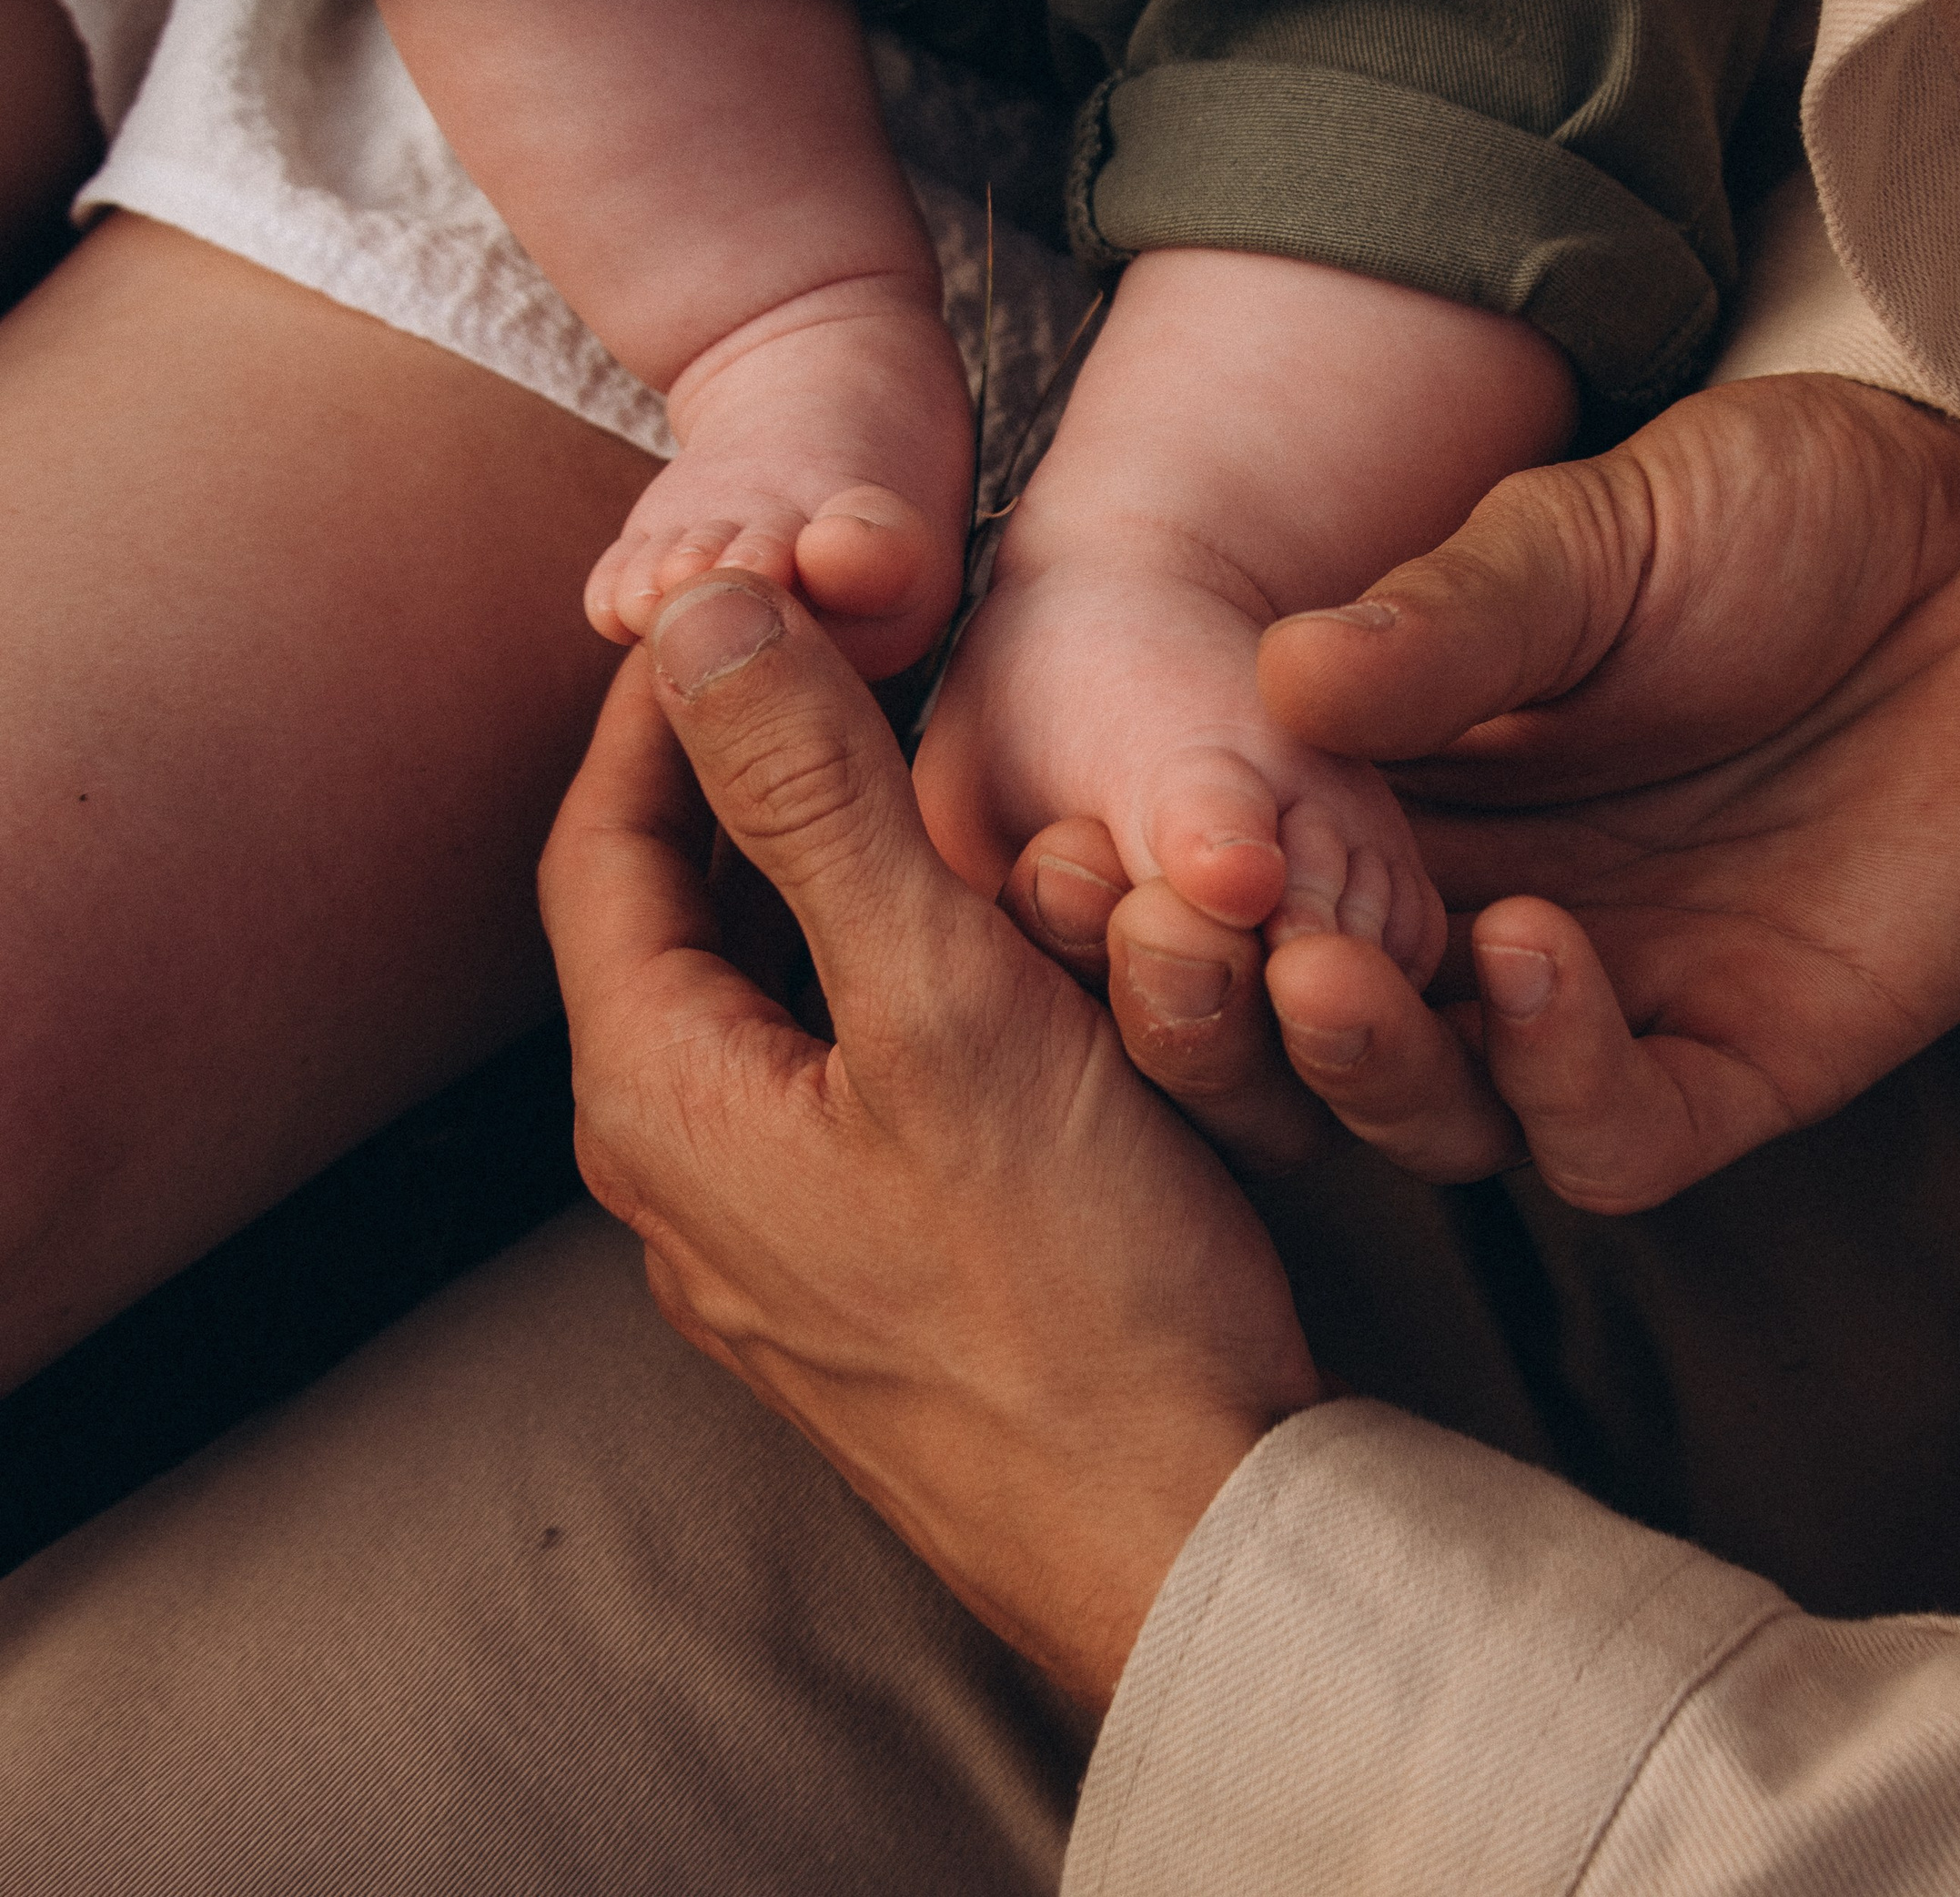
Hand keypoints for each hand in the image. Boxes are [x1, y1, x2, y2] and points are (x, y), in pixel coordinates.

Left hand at [537, 574, 1320, 1710]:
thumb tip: (700, 609)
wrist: (1185, 1536)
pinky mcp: (861, 1277)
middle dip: (747, 773)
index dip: (666, 701)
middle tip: (844, 655)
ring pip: (766, 995)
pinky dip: (887, 972)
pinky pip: (840, 1074)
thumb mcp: (941, 998)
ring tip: (923, 765)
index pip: (604, 839)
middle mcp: (679, 1175)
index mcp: (656, 1097)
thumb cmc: (1073, 1283)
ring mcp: (766, 1240)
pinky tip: (993, 941)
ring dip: (824, 870)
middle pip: (676, 915)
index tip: (755, 593)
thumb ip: (812, 795)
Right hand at [1037, 378, 1959, 1208]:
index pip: (1218, 900)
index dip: (1126, 904)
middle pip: (1291, 1043)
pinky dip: (1555, 1070)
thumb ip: (1442, 625)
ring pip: (1432, 1118)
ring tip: (1325, 961)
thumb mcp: (1581, 538)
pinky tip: (1530, 948)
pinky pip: (1613, 1135)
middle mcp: (1460, 924)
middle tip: (1166, 941)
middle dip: (1208, 1016)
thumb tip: (1274, 682)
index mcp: (1381, 804)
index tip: (1052, 865)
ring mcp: (1594, 1007)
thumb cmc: (1764, 513)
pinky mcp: (1737, 1065)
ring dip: (1360, 1061)